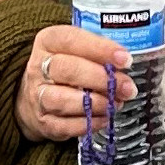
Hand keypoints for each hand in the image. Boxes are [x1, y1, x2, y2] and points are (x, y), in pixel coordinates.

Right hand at [18, 24, 135, 145]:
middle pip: (67, 69)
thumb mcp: (77, 50)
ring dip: (95, 103)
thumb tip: (126, 63)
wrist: (37, 95)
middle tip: (127, 87)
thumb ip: (98, 53)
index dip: (99, 49)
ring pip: (62, 99)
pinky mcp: (42, 121)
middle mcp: (38, 67)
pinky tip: (104, 118)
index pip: (70, 39)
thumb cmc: (66, 67)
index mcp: (48, 42)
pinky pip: (64, 125)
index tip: (125, 59)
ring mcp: (37, 96)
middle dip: (101, 79)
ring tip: (116, 103)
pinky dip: (87, 123)